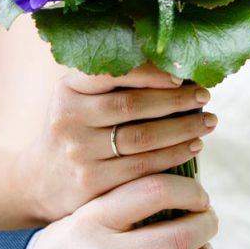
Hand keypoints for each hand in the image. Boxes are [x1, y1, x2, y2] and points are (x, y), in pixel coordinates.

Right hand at [19, 63, 216, 222]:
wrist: (41, 180)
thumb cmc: (76, 128)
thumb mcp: (79, 98)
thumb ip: (113, 82)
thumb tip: (173, 65)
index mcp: (67, 90)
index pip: (112, 73)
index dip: (150, 73)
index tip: (181, 75)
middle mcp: (69, 119)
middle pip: (132, 105)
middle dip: (176, 100)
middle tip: (204, 96)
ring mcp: (79, 153)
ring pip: (143, 139)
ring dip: (183, 129)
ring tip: (207, 121)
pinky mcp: (91, 183)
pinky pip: (143, 168)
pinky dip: (174, 156)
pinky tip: (192, 147)